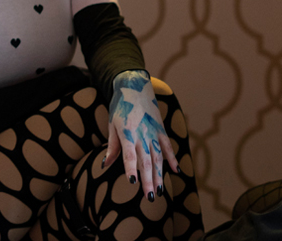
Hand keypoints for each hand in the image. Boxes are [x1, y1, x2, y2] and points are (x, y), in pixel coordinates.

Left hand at [105, 70, 177, 200]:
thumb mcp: (112, 125)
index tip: (133, 182)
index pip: (129, 154)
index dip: (131, 168)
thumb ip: (112, 146)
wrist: (135, 85)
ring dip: (159, 174)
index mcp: (128, 133)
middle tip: (150, 197)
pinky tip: (176, 170)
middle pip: (146, 160)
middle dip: (148, 180)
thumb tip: (105, 165)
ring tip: (160, 190)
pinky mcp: (161, 129)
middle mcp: (142, 133)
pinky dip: (172, 158)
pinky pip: (168, 146)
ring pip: (158, 157)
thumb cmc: (120, 106)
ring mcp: (154, 131)